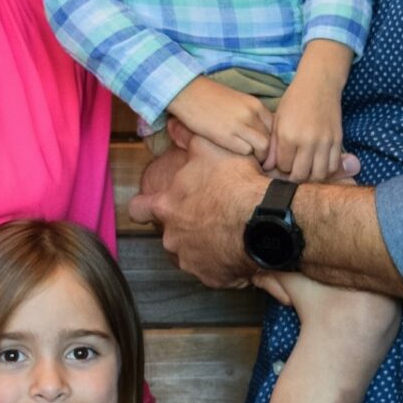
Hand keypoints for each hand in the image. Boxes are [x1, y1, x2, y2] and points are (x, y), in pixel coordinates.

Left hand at [129, 135, 264, 288]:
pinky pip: (214, 272)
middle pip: (169, 235)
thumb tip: (171, 123)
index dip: (144, 207)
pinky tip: (238, 249)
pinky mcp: (212, 278)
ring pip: (191, 254)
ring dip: (203, 246)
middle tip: (208, 216)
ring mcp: (191, 261)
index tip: (151, 206)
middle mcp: (172, 239)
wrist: (264, 220)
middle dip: (185, 227)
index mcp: (167, 208)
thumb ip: (187, 137)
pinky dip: (222, 263)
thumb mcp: (209, 149)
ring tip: (226, 233)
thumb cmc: (235, 182)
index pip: (138, 210)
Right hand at [169, 75, 274, 161]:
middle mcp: (251, 113)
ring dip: (259, 157)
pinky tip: (235, 155)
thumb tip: (260, 135)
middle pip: (271, 139)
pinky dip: (243, 155)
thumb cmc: (210, 98)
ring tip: (251, 161)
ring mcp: (239, 124)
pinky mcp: (226, 135)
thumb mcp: (237, 102)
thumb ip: (251, 116)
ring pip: (263, 147)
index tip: (266, 151)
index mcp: (255, 105)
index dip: (273, 142)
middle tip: (261, 162)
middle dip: (268, 153)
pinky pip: (245, 151)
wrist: (187, 92)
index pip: (276, 128)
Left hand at [267, 77, 342, 182]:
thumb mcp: (278, 121)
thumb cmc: (294, 101)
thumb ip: (273, 146)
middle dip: (295, 176)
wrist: (318, 84)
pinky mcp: (337, 140)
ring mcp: (324, 142)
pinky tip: (319, 164)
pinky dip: (326, 170)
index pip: (284, 167)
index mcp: (289, 136)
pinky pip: (333, 166)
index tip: (283, 161)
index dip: (282, 167)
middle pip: (300, 175)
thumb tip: (268, 167)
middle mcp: (307, 141)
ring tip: (307, 169)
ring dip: (311, 177)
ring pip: (318, 175)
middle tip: (294, 169)